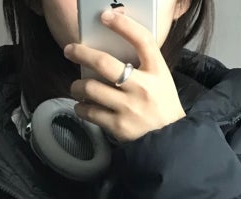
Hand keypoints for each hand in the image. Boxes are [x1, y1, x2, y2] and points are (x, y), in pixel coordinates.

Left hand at [64, 7, 186, 142]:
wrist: (170, 140)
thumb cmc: (161, 105)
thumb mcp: (160, 79)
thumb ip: (141, 63)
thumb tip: (110, 46)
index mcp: (157, 71)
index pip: (142, 40)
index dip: (122, 25)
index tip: (105, 16)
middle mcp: (142, 88)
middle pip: (104, 63)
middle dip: (81, 53)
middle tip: (70, 50)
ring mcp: (129, 109)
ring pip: (91, 89)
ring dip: (77, 85)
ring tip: (77, 87)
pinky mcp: (119, 127)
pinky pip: (91, 113)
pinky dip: (81, 108)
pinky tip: (82, 106)